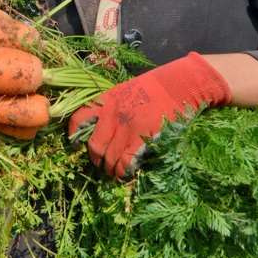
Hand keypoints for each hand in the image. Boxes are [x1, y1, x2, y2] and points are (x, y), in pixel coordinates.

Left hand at [68, 52, 231, 180]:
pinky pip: (126, 162)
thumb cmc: (157, 86)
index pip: (79, 120)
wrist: (182, 82)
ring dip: (111, 170)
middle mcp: (113, 114)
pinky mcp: (143, 138)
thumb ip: (113, 108)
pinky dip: (124, 172)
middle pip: (94, 146)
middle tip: (102, 164)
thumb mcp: (127, 91)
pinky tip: (126, 174)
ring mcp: (128, 127)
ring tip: (115, 173)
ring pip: (110, 158)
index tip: (77, 145)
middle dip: (96, 159)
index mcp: (107, 100)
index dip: (75, 136)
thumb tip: (104, 130)